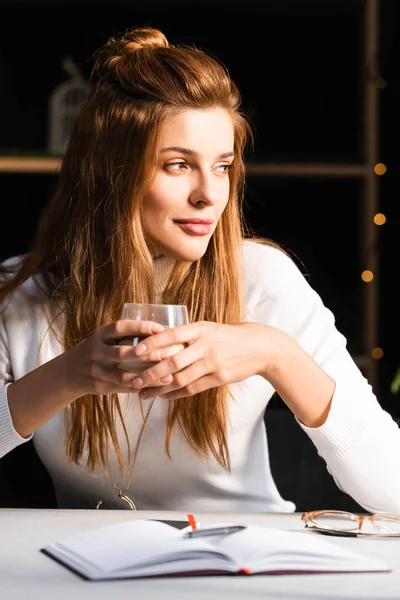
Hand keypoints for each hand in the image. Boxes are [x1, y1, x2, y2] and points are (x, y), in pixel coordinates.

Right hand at [65, 320, 171, 395]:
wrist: (68, 372)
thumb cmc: (97, 350)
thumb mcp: (103, 338)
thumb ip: (124, 335)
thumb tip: (160, 330)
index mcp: (99, 335)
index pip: (119, 328)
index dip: (140, 327)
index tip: (159, 329)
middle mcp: (96, 351)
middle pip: (122, 353)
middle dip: (146, 355)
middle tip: (168, 354)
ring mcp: (96, 371)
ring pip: (123, 376)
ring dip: (146, 377)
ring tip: (168, 376)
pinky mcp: (99, 386)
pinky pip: (123, 388)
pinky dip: (140, 387)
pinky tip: (156, 387)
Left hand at [131, 321, 273, 399]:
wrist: (260, 347)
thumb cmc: (230, 336)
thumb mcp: (210, 328)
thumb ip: (188, 335)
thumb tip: (160, 340)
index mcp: (201, 329)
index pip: (172, 335)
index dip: (153, 343)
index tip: (135, 351)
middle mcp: (205, 345)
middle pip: (173, 361)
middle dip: (151, 373)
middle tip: (133, 381)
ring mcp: (213, 363)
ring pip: (181, 378)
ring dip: (160, 388)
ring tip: (143, 393)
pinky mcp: (219, 378)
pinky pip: (193, 388)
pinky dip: (176, 393)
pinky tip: (163, 396)